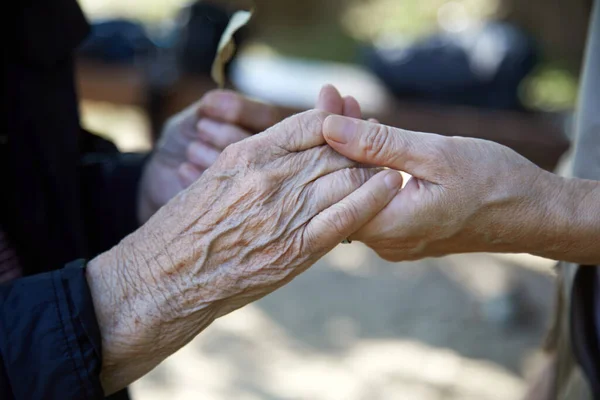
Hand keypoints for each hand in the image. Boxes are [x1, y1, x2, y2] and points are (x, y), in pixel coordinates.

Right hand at [87, 110, 402, 393]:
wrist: (165, 277)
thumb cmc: (183, 229)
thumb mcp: (213, 177)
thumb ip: (252, 162)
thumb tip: (286, 153)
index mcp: (246, 154)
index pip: (308, 123)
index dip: (336, 120)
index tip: (351, 122)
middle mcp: (270, 177)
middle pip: (333, 149)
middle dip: (360, 144)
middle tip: (380, 141)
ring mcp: (284, 212)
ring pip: (344, 177)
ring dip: (371, 168)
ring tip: (391, 162)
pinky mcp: (295, 248)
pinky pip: (345, 216)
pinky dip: (373, 198)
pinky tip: (391, 185)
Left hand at [322, 116, 559, 260]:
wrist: (532, 213)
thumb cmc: (492, 182)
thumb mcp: (434, 154)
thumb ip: (378, 145)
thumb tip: (329, 128)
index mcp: (388, 226)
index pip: (333, 190)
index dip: (323, 146)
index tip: (324, 105)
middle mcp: (385, 241)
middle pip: (342, 189)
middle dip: (336, 141)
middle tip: (332, 99)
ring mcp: (394, 240)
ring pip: (358, 191)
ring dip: (354, 151)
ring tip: (348, 109)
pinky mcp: (404, 232)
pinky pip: (375, 197)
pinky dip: (370, 166)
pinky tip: (369, 135)